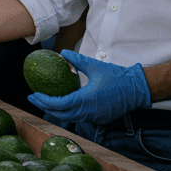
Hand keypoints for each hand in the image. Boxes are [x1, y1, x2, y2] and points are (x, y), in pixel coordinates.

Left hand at [28, 50, 150, 124]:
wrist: (137, 89)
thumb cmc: (116, 76)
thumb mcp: (94, 65)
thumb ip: (76, 60)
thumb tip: (62, 52)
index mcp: (85, 100)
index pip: (59, 104)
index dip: (44, 101)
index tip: (33, 94)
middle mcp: (88, 112)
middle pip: (61, 114)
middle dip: (45, 107)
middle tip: (33, 98)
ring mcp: (95, 117)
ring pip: (70, 118)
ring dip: (56, 111)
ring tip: (45, 102)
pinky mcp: (100, 118)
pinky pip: (80, 117)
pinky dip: (69, 112)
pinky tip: (64, 104)